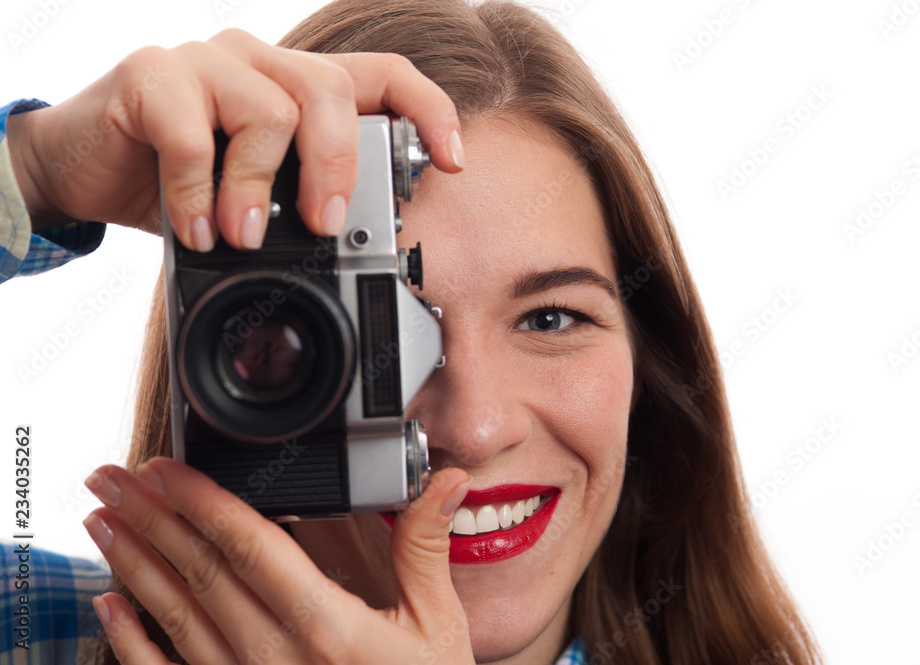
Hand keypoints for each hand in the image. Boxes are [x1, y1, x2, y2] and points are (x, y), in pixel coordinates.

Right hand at [6, 28, 463, 249]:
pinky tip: (195, 230)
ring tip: (241, 238)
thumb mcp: (256, 195)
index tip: (453, 162)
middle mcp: (260, 62)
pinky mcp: (151, 76)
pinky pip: (192, 133)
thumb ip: (298, 201)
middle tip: (323, 226)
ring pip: (268, 111)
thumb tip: (350, 247)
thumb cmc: (183, 181)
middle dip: (338, 168)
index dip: (429, 110)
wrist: (89, 169)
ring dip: (258, 190)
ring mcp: (206, 62)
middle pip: (331, 91)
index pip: (384, 75)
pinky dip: (199, 193)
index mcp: (297, 87)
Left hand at [83, 458, 473, 663]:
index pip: (249, 546)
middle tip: (112, 476)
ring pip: (174, 615)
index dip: (202, 501)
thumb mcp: (438, 626)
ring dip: (133, 562)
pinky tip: (108, 604)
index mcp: (327, 627)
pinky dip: (129, 641)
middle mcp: (275, 658)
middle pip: (199, 572)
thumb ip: (426, 548)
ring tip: (103, 519)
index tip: (166, 468)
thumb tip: (444, 481)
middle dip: (151, 516)